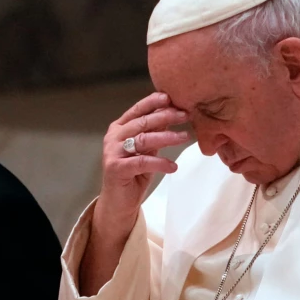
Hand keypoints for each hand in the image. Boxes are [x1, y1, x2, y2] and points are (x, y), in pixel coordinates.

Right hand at [96, 92, 188, 231]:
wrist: (119, 201)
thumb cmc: (134, 173)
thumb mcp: (147, 149)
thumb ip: (154, 132)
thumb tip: (172, 112)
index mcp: (120, 128)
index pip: (138, 110)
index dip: (154, 102)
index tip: (172, 97)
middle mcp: (114, 137)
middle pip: (142, 122)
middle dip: (165, 116)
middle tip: (185, 114)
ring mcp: (113, 152)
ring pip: (143, 139)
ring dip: (166, 137)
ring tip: (185, 137)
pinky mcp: (116, 168)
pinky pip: (142, 162)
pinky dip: (160, 163)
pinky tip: (173, 166)